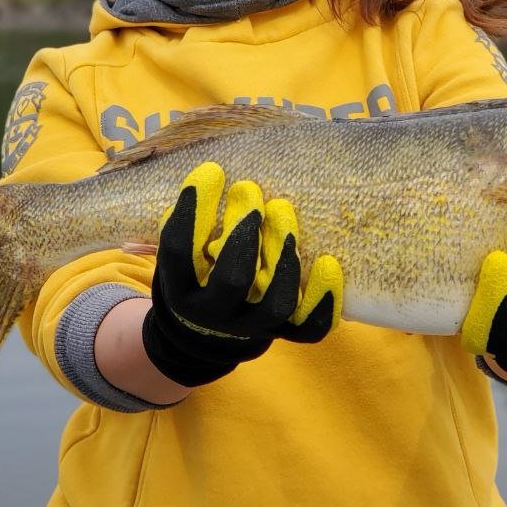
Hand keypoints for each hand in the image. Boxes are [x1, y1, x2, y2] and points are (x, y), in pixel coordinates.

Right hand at [141, 162, 342, 386]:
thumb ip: (193, 224)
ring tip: (282, 210)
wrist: (205, 336)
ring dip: (283, 256)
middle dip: (244, 232)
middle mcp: (215, 314)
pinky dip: (322, 298)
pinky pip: (310, 326)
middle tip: (249, 190)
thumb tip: (213, 176)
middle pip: (232, 280)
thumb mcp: (182, 252)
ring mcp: (251, 328)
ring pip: (275, 305)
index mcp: (181, 289)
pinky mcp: (283, 334)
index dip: (193, 211)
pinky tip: (327, 262)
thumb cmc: (195, 275)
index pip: (178, 251)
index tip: (212, 171)